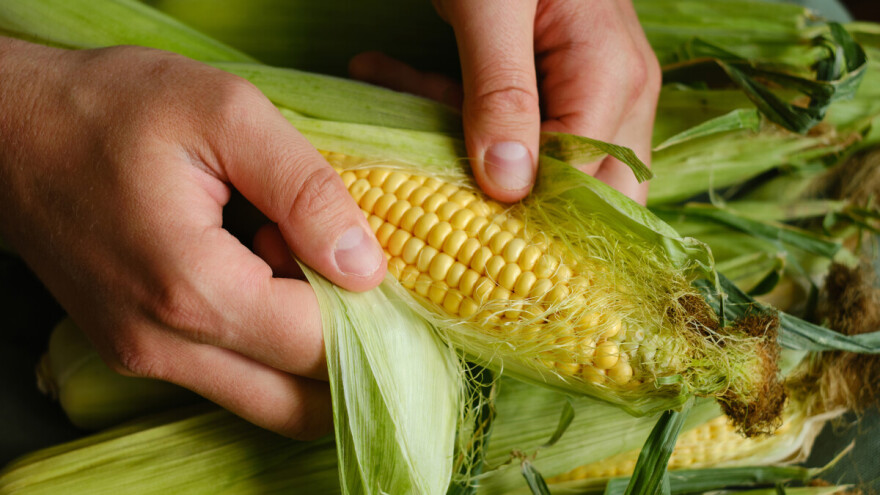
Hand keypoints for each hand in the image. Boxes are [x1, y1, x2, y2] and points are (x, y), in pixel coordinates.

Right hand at [0, 38, 386, 438]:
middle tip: (346, 274)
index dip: (369, 313)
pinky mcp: (140, 353)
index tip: (374, 262)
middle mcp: (166, 348)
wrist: (11, 131)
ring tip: (292, 264)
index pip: (319, 347)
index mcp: (193, 290)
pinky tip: (259, 272)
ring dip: (305, 350)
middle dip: (348, 349)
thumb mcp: (226, 115)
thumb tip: (367, 266)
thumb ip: (307, 192)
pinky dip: (267, 345)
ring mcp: (147, 360)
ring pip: (268, 401)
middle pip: (299, 400)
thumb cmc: (111, 109)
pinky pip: (232, 378)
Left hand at [349, 0, 660, 203]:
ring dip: (463, 147)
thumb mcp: (490, 7)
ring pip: (541, 162)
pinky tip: (390, 79)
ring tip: (390, 101)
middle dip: (506, 205)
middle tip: (432, 198)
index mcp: (612, 79)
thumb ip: (502, 90)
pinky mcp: (554, 76)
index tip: (460, 232)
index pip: (586, 185)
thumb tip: (510, 185)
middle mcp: (618, 93)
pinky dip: (453, 111)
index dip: (530, 222)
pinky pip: (516, 123)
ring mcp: (591, 87)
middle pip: (581, 191)